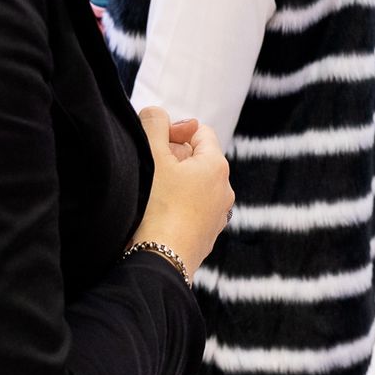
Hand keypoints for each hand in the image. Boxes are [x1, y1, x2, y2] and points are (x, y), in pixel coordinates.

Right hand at [132, 107, 232, 279]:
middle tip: (149, 167)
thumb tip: (158, 114)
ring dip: (174, 183)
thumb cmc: (157, 205)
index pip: (199, 131)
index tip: (155, 144)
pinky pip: (192, 209)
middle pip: (197, 158)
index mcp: (217, 165)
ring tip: (152, 193)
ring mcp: (218, 216)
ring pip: (194, 186)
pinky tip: (157, 214)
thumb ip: (154, 122)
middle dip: (172, 157)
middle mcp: (225, 190)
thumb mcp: (152, 153)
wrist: (160, 260)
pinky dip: (176, 206)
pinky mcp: (206, 236)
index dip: (175, 131)